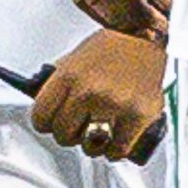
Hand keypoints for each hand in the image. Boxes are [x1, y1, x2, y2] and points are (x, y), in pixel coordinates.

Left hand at [31, 27, 167, 163]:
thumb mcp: (75, 58)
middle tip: (80, 126)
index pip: (40, 118)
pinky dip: (115, 149)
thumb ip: (59, 84)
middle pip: (62, 135)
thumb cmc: (113, 47)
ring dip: (93, 144)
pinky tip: (116, 139)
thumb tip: (46, 108)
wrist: (148, 37)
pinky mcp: (137, 116)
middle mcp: (89, 91)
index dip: (47, 123)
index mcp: (69, 76)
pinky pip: (117, 149)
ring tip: (100, 132)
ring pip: (89, 147)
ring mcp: (114, 105)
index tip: (54, 122)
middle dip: (70, 133)